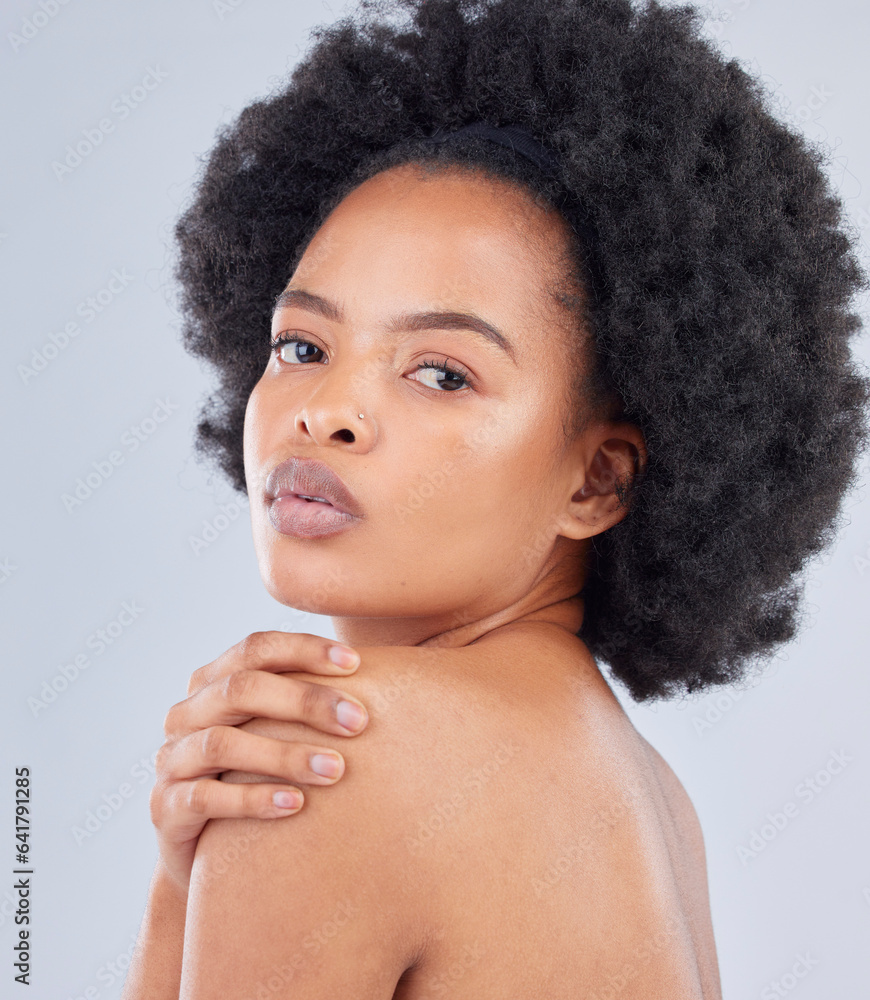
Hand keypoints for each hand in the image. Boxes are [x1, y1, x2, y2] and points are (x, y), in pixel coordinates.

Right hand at [150, 631, 368, 893]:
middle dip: (305, 701)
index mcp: (214, 681)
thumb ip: (311, 701)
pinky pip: (205, 799)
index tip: (355, 663)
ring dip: (285, 754)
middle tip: (359, 720)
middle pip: (242, 689)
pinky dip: (253, 798)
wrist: (211, 852)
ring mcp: (172, 760)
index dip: (304, 649)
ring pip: (223, 744)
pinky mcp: (165, 809)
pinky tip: (296, 805)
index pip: (256, 648)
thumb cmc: (262, 775)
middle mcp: (187, 713)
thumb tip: (391, 670)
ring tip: (336, 769)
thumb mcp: (280, 731)